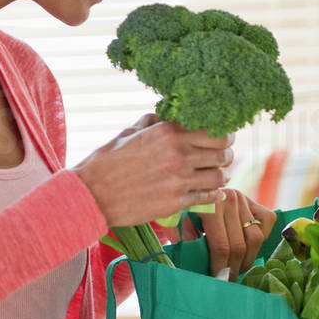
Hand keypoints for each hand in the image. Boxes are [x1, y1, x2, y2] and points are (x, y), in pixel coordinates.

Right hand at [73, 118, 234, 227]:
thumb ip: (151, 122)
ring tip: (219, 175)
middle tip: (223, 156)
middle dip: (226, 153)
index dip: (223, 134)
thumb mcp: (128, 133)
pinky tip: (215, 192)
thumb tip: (164, 115)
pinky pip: (209, 197)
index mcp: (168, 132)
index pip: (213, 130)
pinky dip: (215, 194)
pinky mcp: (176, 202)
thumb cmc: (106, 162)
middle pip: (222, 152)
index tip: (222, 137)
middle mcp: (178, 153)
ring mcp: (179, 179)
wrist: (92, 195)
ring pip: (219, 175)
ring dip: (222, 175)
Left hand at [182, 188, 276, 280]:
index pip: (221, 246)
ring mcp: (245, 200)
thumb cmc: (189, 211)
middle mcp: (230, 200)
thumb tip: (197, 263)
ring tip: (239, 268)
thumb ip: (188, 240)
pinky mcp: (256, 202)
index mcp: (209, 207)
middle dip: (235, 268)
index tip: (219, 281)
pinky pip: (266, 224)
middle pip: (239, 245)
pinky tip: (250, 248)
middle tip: (229, 279)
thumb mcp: (182, 223)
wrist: (199, 189)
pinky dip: (262, 240)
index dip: (221, 268)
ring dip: (249, 259)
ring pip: (256, 238)